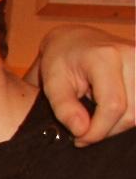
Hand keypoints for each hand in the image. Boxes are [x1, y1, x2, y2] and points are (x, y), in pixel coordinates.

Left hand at [35, 26, 133, 145]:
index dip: (98, 130)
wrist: (77, 39)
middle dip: (107, 130)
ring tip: (97, 118)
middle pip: (132, 112)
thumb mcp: (52, 83)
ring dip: (120, 124)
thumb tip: (82, 131)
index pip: (113, 105)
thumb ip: (64, 108)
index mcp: (105, 57)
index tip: (79, 139)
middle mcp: (133, 56)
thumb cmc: (61, 60)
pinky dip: (130, 115)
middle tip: (85, 131)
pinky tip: (113, 114)